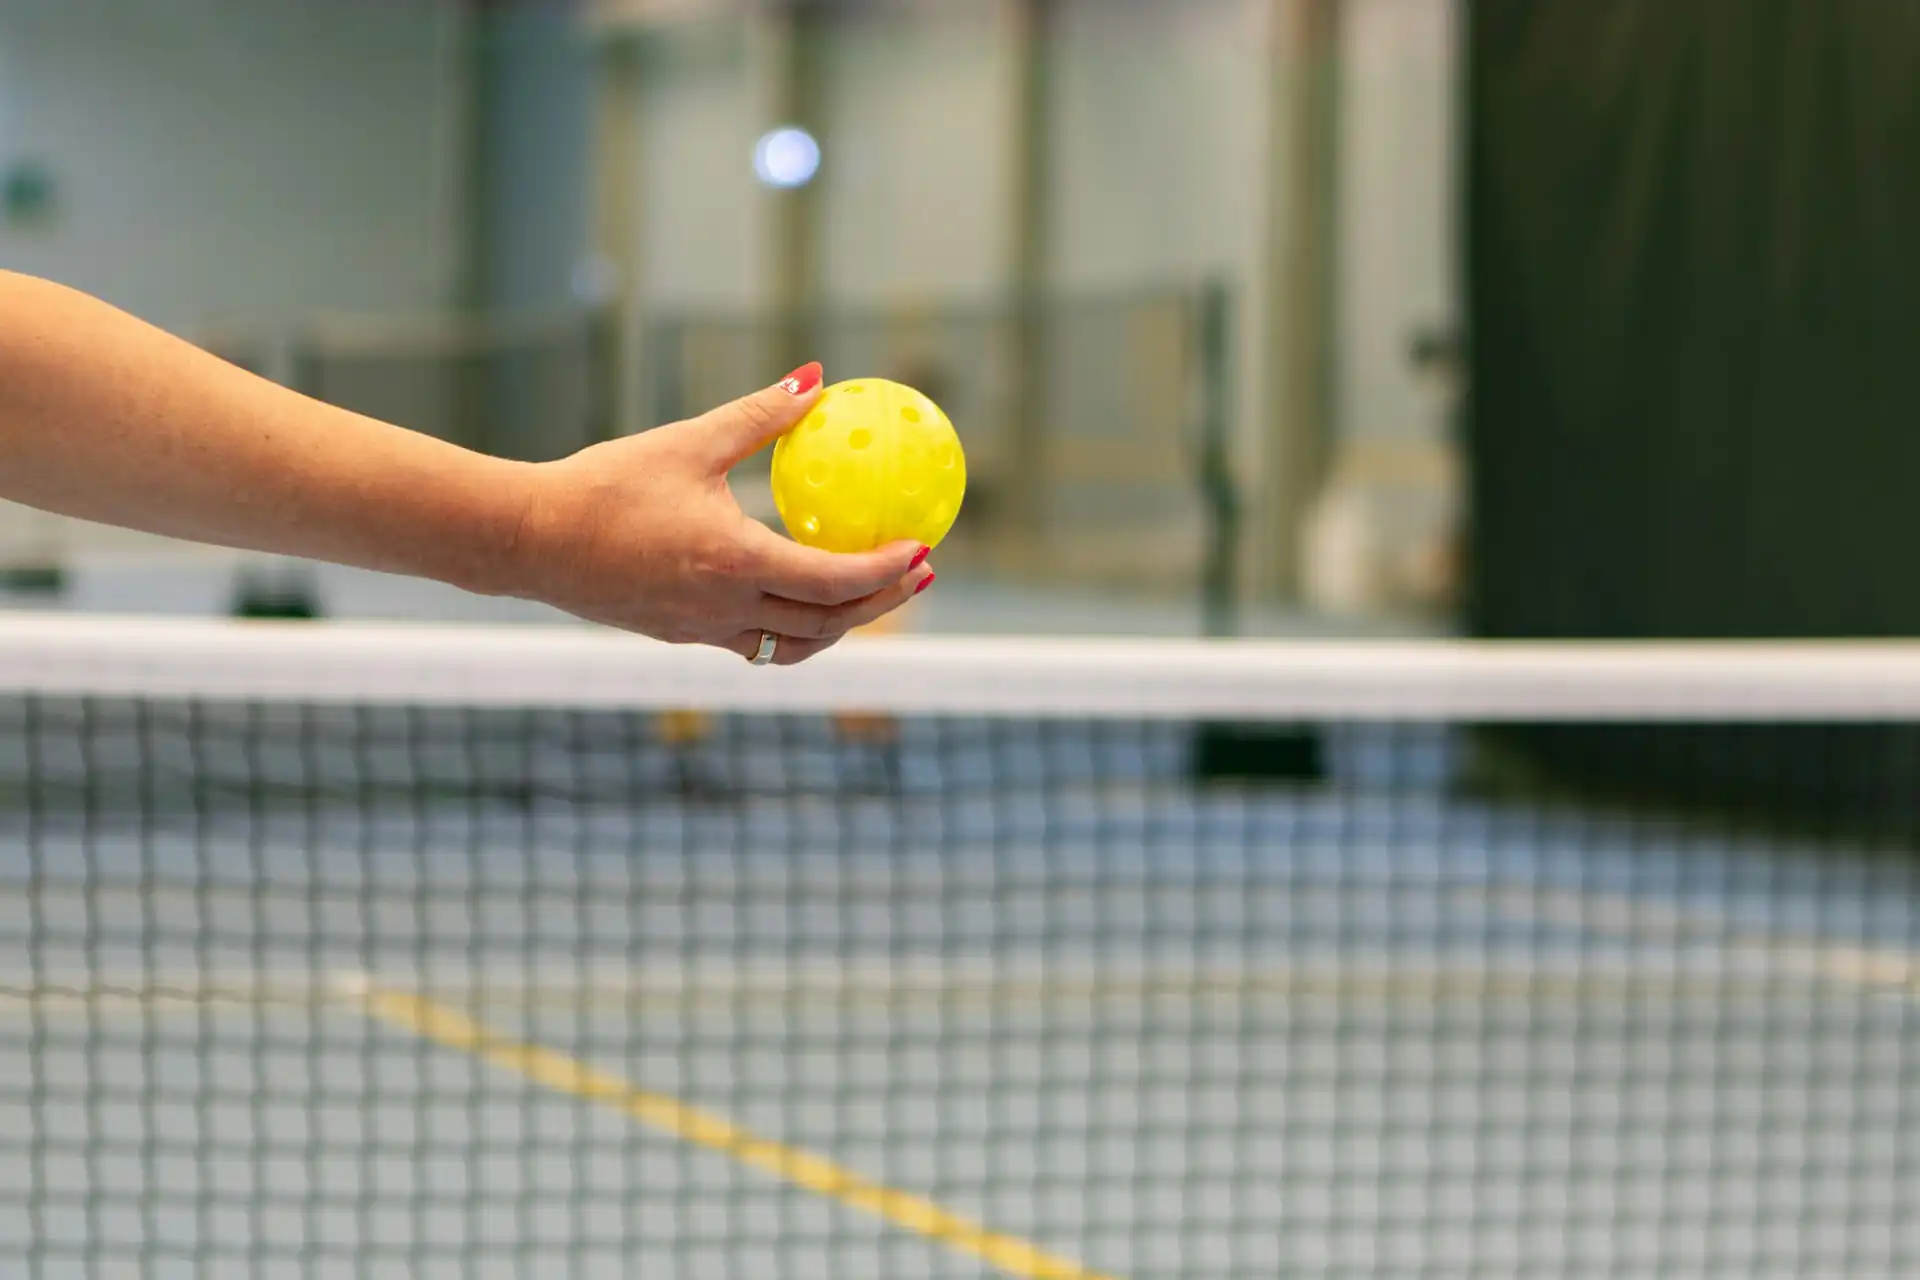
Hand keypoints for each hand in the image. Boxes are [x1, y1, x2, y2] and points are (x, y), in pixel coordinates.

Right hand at [504, 364, 933, 663]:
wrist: (529, 539)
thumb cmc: (604, 484)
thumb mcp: (688, 442)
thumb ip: (759, 415)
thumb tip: (815, 378)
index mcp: (735, 563)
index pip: (834, 580)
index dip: (886, 570)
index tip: (923, 548)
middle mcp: (726, 608)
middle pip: (829, 624)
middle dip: (884, 602)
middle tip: (921, 572)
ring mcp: (704, 630)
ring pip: (795, 646)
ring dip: (842, 625)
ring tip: (874, 592)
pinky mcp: (682, 636)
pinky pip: (757, 645)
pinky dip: (795, 630)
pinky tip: (805, 598)